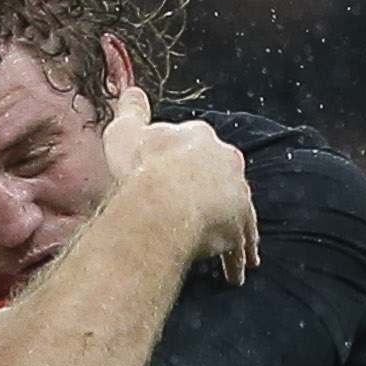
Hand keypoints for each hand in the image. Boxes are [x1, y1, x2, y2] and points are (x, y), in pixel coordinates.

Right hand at [101, 85, 258, 283]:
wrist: (162, 202)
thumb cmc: (141, 168)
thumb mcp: (126, 131)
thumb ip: (130, 111)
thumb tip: (131, 91)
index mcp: (201, 138)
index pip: (197, 146)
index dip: (186, 161)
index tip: (179, 173)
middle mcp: (225, 162)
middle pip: (224, 178)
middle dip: (220, 194)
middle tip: (212, 211)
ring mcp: (235, 195)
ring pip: (239, 214)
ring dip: (237, 231)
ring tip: (233, 249)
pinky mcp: (238, 226)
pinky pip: (239, 246)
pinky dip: (237, 259)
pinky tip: (236, 274)